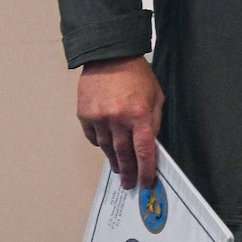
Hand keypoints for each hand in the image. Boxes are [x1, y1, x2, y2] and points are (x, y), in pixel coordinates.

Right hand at [77, 55, 163, 189]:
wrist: (109, 56)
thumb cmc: (136, 74)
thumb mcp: (156, 95)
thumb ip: (154, 120)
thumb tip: (151, 144)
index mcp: (139, 114)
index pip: (144, 150)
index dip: (146, 169)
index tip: (146, 182)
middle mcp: (118, 119)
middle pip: (124, 155)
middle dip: (129, 173)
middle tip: (130, 184)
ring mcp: (99, 118)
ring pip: (107, 149)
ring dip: (114, 162)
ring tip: (119, 170)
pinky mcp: (85, 115)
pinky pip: (93, 138)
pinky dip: (101, 144)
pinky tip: (106, 147)